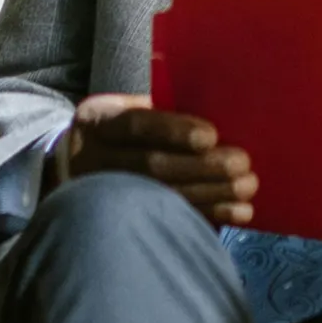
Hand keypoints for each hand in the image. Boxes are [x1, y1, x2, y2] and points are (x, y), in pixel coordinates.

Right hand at [57, 93, 257, 225]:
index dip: (173, 131)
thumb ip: (156, 103)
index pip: (135, 125)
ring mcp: (105, 193)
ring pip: (163, 196)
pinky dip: (209, 215)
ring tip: (247, 189)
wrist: (74, 162)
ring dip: (212, 194)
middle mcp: (94, 158)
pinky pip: (169, 219)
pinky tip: (238, 213)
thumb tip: (212, 106)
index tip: (211, 136)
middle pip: (152, 166)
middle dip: (202, 167)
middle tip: (242, 164)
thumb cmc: (118, 126)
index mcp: (96, 120)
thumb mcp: (122, 106)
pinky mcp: (123, 218)